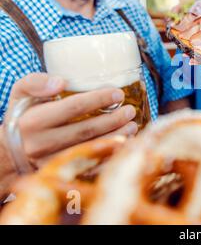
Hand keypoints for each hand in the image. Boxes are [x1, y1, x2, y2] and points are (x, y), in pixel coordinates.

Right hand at [2, 73, 138, 168]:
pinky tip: (123, 145)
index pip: (74, 107)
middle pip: (87, 130)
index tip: (118, 94)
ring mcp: (52, 161)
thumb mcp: (20, 95)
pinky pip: (91, 166)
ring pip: (92, 148)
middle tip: (130, 111)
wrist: (8, 153)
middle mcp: (43, 143)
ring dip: (117, 137)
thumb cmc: (21, 118)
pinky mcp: (60, 174)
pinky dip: (110, 156)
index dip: (99, 99)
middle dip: (114, 119)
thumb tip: (61, 82)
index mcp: (35, 120)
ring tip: (133, 125)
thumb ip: (36, 82)